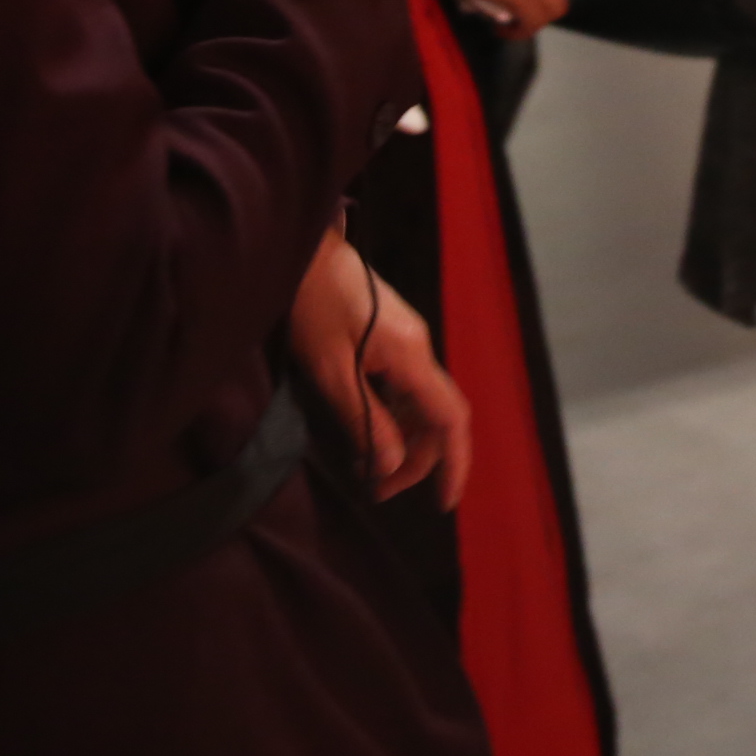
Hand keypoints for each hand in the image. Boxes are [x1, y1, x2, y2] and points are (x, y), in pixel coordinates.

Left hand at [288, 234, 470, 508]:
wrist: (303, 252)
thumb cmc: (311, 307)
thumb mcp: (330, 370)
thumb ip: (365, 418)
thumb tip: (392, 466)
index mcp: (412, 357)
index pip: (451, 420)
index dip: (453, 464)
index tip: (443, 504)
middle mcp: (419, 348)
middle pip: (436, 416)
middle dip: (416, 461)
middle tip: (376, 491)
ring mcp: (406, 339)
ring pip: (420, 403)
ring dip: (402, 440)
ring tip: (366, 468)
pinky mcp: (390, 334)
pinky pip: (404, 387)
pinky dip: (392, 418)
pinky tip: (365, 431)